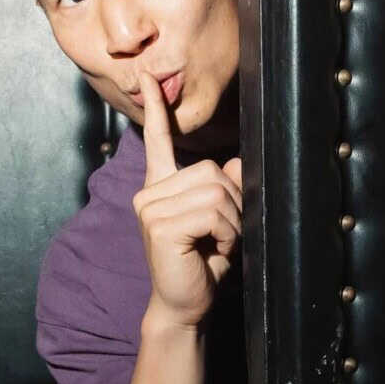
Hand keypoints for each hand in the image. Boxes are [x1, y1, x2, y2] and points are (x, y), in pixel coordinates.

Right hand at [132, 72, 243, 327]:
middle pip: (212, 170)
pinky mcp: (159, 225)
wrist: (187, 304)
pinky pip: (212, 213)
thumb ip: (224, 188)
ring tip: (218, 245)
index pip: (158, 142)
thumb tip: (234, 161)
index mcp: (161, 188)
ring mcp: (151, 208)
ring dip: (232, 223)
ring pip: (216, 191)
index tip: (150, 78)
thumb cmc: (203, 264)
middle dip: (233, 204)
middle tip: (224, 235)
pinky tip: (212, 251)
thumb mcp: (220, 221)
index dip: (157, 110)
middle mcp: (150, 193)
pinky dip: (226, 234)